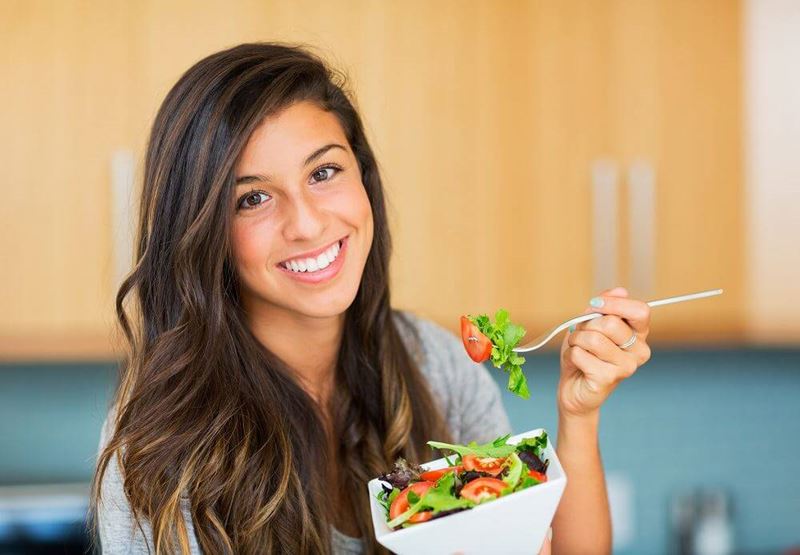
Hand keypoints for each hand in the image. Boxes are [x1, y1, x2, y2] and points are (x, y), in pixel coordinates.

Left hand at [558, 286, 651, 417]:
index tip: (594, 305)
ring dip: (576, 341)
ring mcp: (626, 367)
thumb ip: (603, 307)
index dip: (615, 303)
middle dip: (586, 325)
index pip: (640, 311)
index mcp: (638, 335)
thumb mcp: (590, 325)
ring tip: (577, 349)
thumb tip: (620, 290)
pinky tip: (576, 364)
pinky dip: (570, 355)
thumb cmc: (584, 354)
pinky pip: (580, 354)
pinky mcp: (608, 379)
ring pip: (593, 339)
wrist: (574, 389)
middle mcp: (639, 351)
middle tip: (581, 336)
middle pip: (610, 323)